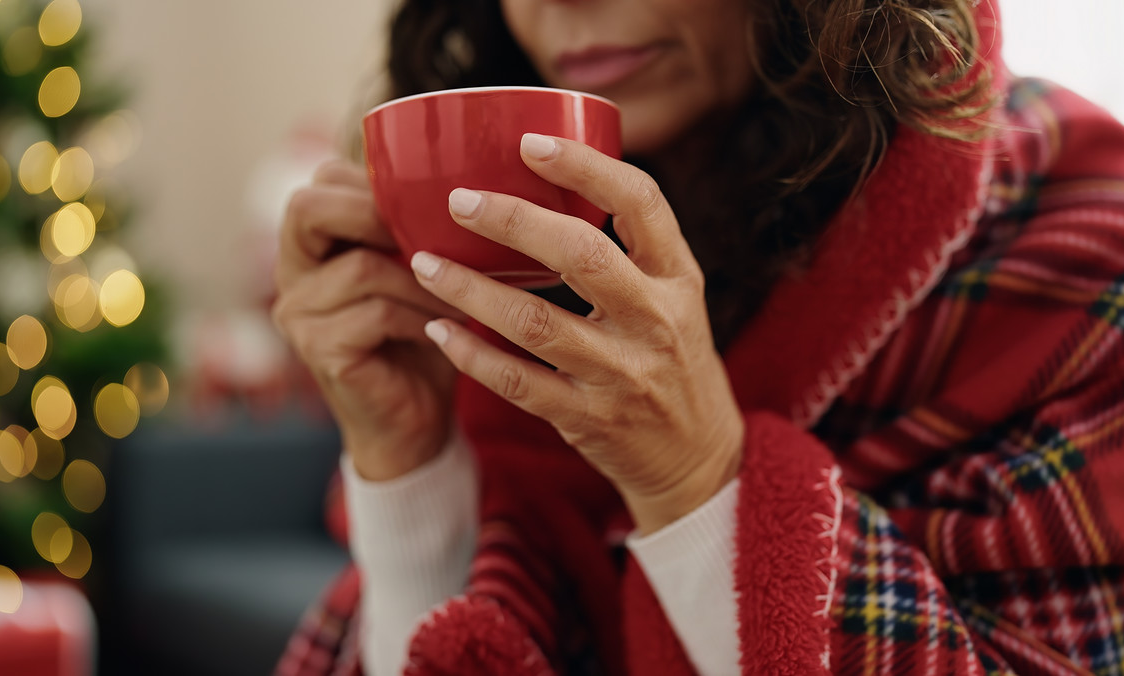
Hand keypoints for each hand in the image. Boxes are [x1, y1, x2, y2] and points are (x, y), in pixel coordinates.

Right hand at [271, 159, 464, 480]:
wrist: (411, 426)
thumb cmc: (421, 340)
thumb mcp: (417, 272)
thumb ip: (413, 229)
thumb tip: (459, 180)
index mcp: (309, 247)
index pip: (321, 183)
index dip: (374, 184)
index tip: (429, 207)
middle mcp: (290, 275)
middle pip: (310, 208)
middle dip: (379, 215)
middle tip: (435, 239)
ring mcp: (298, 314)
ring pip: (362, 267)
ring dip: (424, 282)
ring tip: (458, 299)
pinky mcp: (319, 350)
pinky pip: (377, 312)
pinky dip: (421, 317)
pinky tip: (444, 329)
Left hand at [411, 134, 743, 534]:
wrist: (699, 461)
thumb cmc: (675, 364)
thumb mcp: (676, 300)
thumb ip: (632, 253)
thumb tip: (556, 185)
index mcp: (678, 280)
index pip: (642, 203)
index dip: (586, 166)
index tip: (531, 141)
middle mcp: (656, 322)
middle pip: (583, 255)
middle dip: (513, 221)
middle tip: (459, 200)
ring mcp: (622, 375)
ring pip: (534, 322)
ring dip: (471, 289)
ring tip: (424, 263)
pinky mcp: (589, 419)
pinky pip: (517, 381)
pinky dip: (471, 354)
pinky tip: (437, 330)